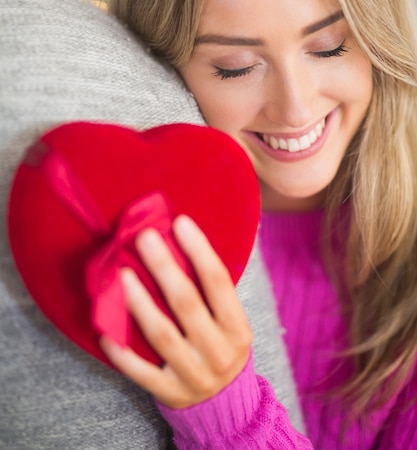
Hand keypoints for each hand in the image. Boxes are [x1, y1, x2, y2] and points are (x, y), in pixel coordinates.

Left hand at [100, 214, 251, 408]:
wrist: (226, 404)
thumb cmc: (222, 345)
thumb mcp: (230, 320)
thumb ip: (211, 290)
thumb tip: (181, 239)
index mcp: (237, 327)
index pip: (219, 282)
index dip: (200, 250)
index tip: (181, 222)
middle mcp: (218, 351)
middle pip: (187, 303)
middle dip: (164, 267)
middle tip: (144, 237)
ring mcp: (194, 375)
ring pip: (162, 334)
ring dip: (140, 302)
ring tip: (122, 275)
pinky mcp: (170, 393)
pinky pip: (141, 372)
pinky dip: (122, 352)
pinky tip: (105, 330)